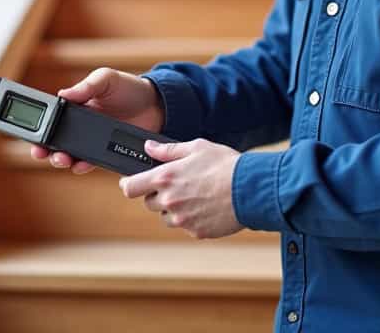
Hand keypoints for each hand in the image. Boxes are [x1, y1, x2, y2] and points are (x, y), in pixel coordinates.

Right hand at [29, 67, 165, 174]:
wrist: (156, 104)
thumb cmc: (129, 87)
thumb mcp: (106, 79)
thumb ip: (86, 87)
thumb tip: (62, 94)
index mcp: (77, 106)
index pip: (52, 119)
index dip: (40, 129)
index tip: (33, 136)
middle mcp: (81, 126)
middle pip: (56, 141)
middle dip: (46, 149)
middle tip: (42, 153)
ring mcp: (93, 140)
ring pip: (70, 154)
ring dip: (62, 160)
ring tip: (62, 160)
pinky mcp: (106, 152)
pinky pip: (90, 162)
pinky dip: (83, 166)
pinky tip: (79, 166)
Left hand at [119, 138, 242, 239]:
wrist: (251, 189)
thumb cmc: (225, 164)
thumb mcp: (196, 147)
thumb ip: (168, 150)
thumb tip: (149, 147)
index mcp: (165, 178)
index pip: (130, 187)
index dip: (128, 184)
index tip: (131, 182)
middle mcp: (169, 201)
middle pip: (148, 203)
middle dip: (157, 195)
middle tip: (177, 185)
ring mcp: (182, 219)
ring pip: (166, 217)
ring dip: (174, 209)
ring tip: (195, 196)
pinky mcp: (196, 232)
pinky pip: (186, 226)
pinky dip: (192, 218)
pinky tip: (207, 206)